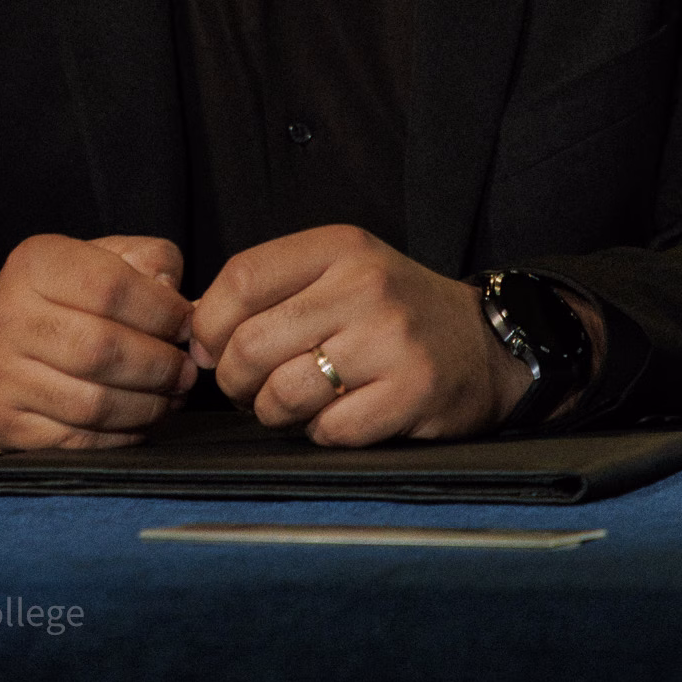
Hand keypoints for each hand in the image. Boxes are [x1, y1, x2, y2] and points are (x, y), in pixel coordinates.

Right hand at [0, 234, 197, 450]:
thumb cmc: (58, 299)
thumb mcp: (97, 258)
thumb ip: (148, 262)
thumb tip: (178, 300)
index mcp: (35, 264)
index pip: (110, 287)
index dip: (161, 311)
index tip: (187, 325)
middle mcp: (10, 317)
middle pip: (103, 349)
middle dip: (160, 365)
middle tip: (187, 371)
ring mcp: (2, 376)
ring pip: (93, 403)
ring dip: (148, 406)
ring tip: (173, 397)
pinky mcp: (5, 424)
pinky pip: (78, 440)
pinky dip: (121, 436)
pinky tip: (142, 421)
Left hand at [189, 225, 536, 444]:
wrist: (485, 343)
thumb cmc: (391, 311)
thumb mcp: (337, 272)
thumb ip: (270, 289)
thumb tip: (195, 332)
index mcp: (338, 247)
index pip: (240, 279)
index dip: (209, 324)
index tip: (211, 348)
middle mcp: (364, 286)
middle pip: (251, 344)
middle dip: (235, 381)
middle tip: (249, 389)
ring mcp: (391, 340)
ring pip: (284, 394)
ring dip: (274, 412)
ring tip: (292, 404)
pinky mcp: (413, 393)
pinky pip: (329, 430)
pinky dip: (321, 433)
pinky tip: (339, 416)